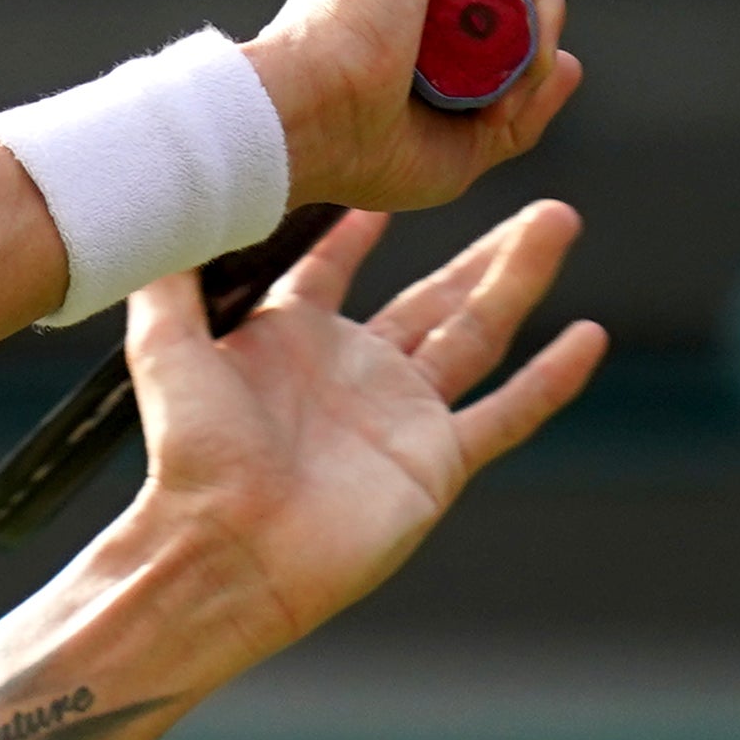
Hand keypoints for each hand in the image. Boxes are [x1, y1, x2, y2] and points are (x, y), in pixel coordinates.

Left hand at [122, 201, 605, 660]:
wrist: (225, 545)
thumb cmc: (189, 455)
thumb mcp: (165, 349)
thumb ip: (165, 281)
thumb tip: (151, 214)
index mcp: (288, 342)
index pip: (328, 272)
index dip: (351, 235)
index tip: (378, 193)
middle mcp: (350, 372)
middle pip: (430, 296)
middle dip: (480, 251)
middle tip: (527, 199)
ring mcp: (399, 416)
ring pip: (476, 332)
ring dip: (519, 278)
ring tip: (560, 221)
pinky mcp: (436, 460)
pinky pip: (505, 413)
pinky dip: (549, 380)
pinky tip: (587, 338)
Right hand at [244, 0, 581, 211]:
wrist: (305, 126)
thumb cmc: (353, 151)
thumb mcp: (454, 148)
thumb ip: (515, 110)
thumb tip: (571, 62)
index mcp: (359, 7)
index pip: (452, 19)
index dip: (489, 67)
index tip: (493, 116)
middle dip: (512, 51)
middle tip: (503, 107)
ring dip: (529, 36)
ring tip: (516, 88)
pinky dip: (536, 9)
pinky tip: (531, 55)